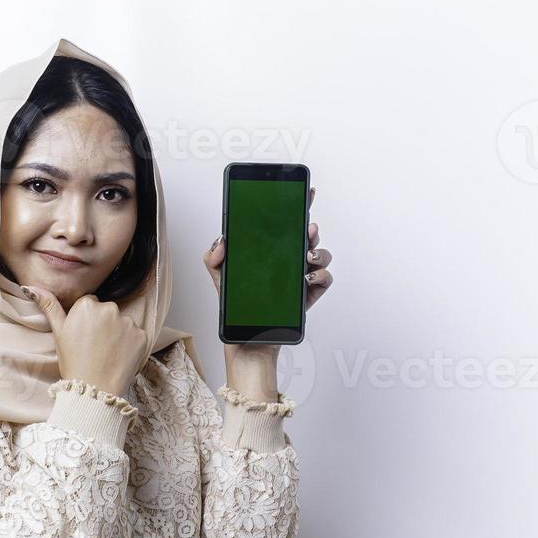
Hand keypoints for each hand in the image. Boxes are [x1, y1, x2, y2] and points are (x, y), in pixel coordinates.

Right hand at [25, 285, 147, 397]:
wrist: (94, 389)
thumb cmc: (73, 362)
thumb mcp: (58, 333)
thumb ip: (49, 306)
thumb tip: (31, 287)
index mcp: (88, 304)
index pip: (90, 304)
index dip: (87, 321)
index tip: (84, 336)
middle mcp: (110, 308)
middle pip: (107, 311)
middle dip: (103, 325)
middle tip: (95, 346)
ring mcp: (128, 322)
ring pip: (123, 323)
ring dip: (118, 334)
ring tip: (107, 353)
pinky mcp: (142, 336)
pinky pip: (137, 336)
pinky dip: (131, 345)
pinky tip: (120, 357)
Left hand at [203, 185, 333, 399]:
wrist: (246, 344)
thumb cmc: (237, 311)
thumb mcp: (220, 280)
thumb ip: (214, 259)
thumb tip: (222, 242)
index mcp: (267, 254)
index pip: (284, 225)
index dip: (297, 206)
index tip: (305, 192)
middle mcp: (286, 263)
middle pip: (306, 236)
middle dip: (310, 227)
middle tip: (306, 229)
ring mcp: (299, 279)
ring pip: (320, 255)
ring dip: (318, 252)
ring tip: (306, 259)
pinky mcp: (307, 297)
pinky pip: (324, 280)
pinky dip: (321, 276)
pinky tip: (308, 278)